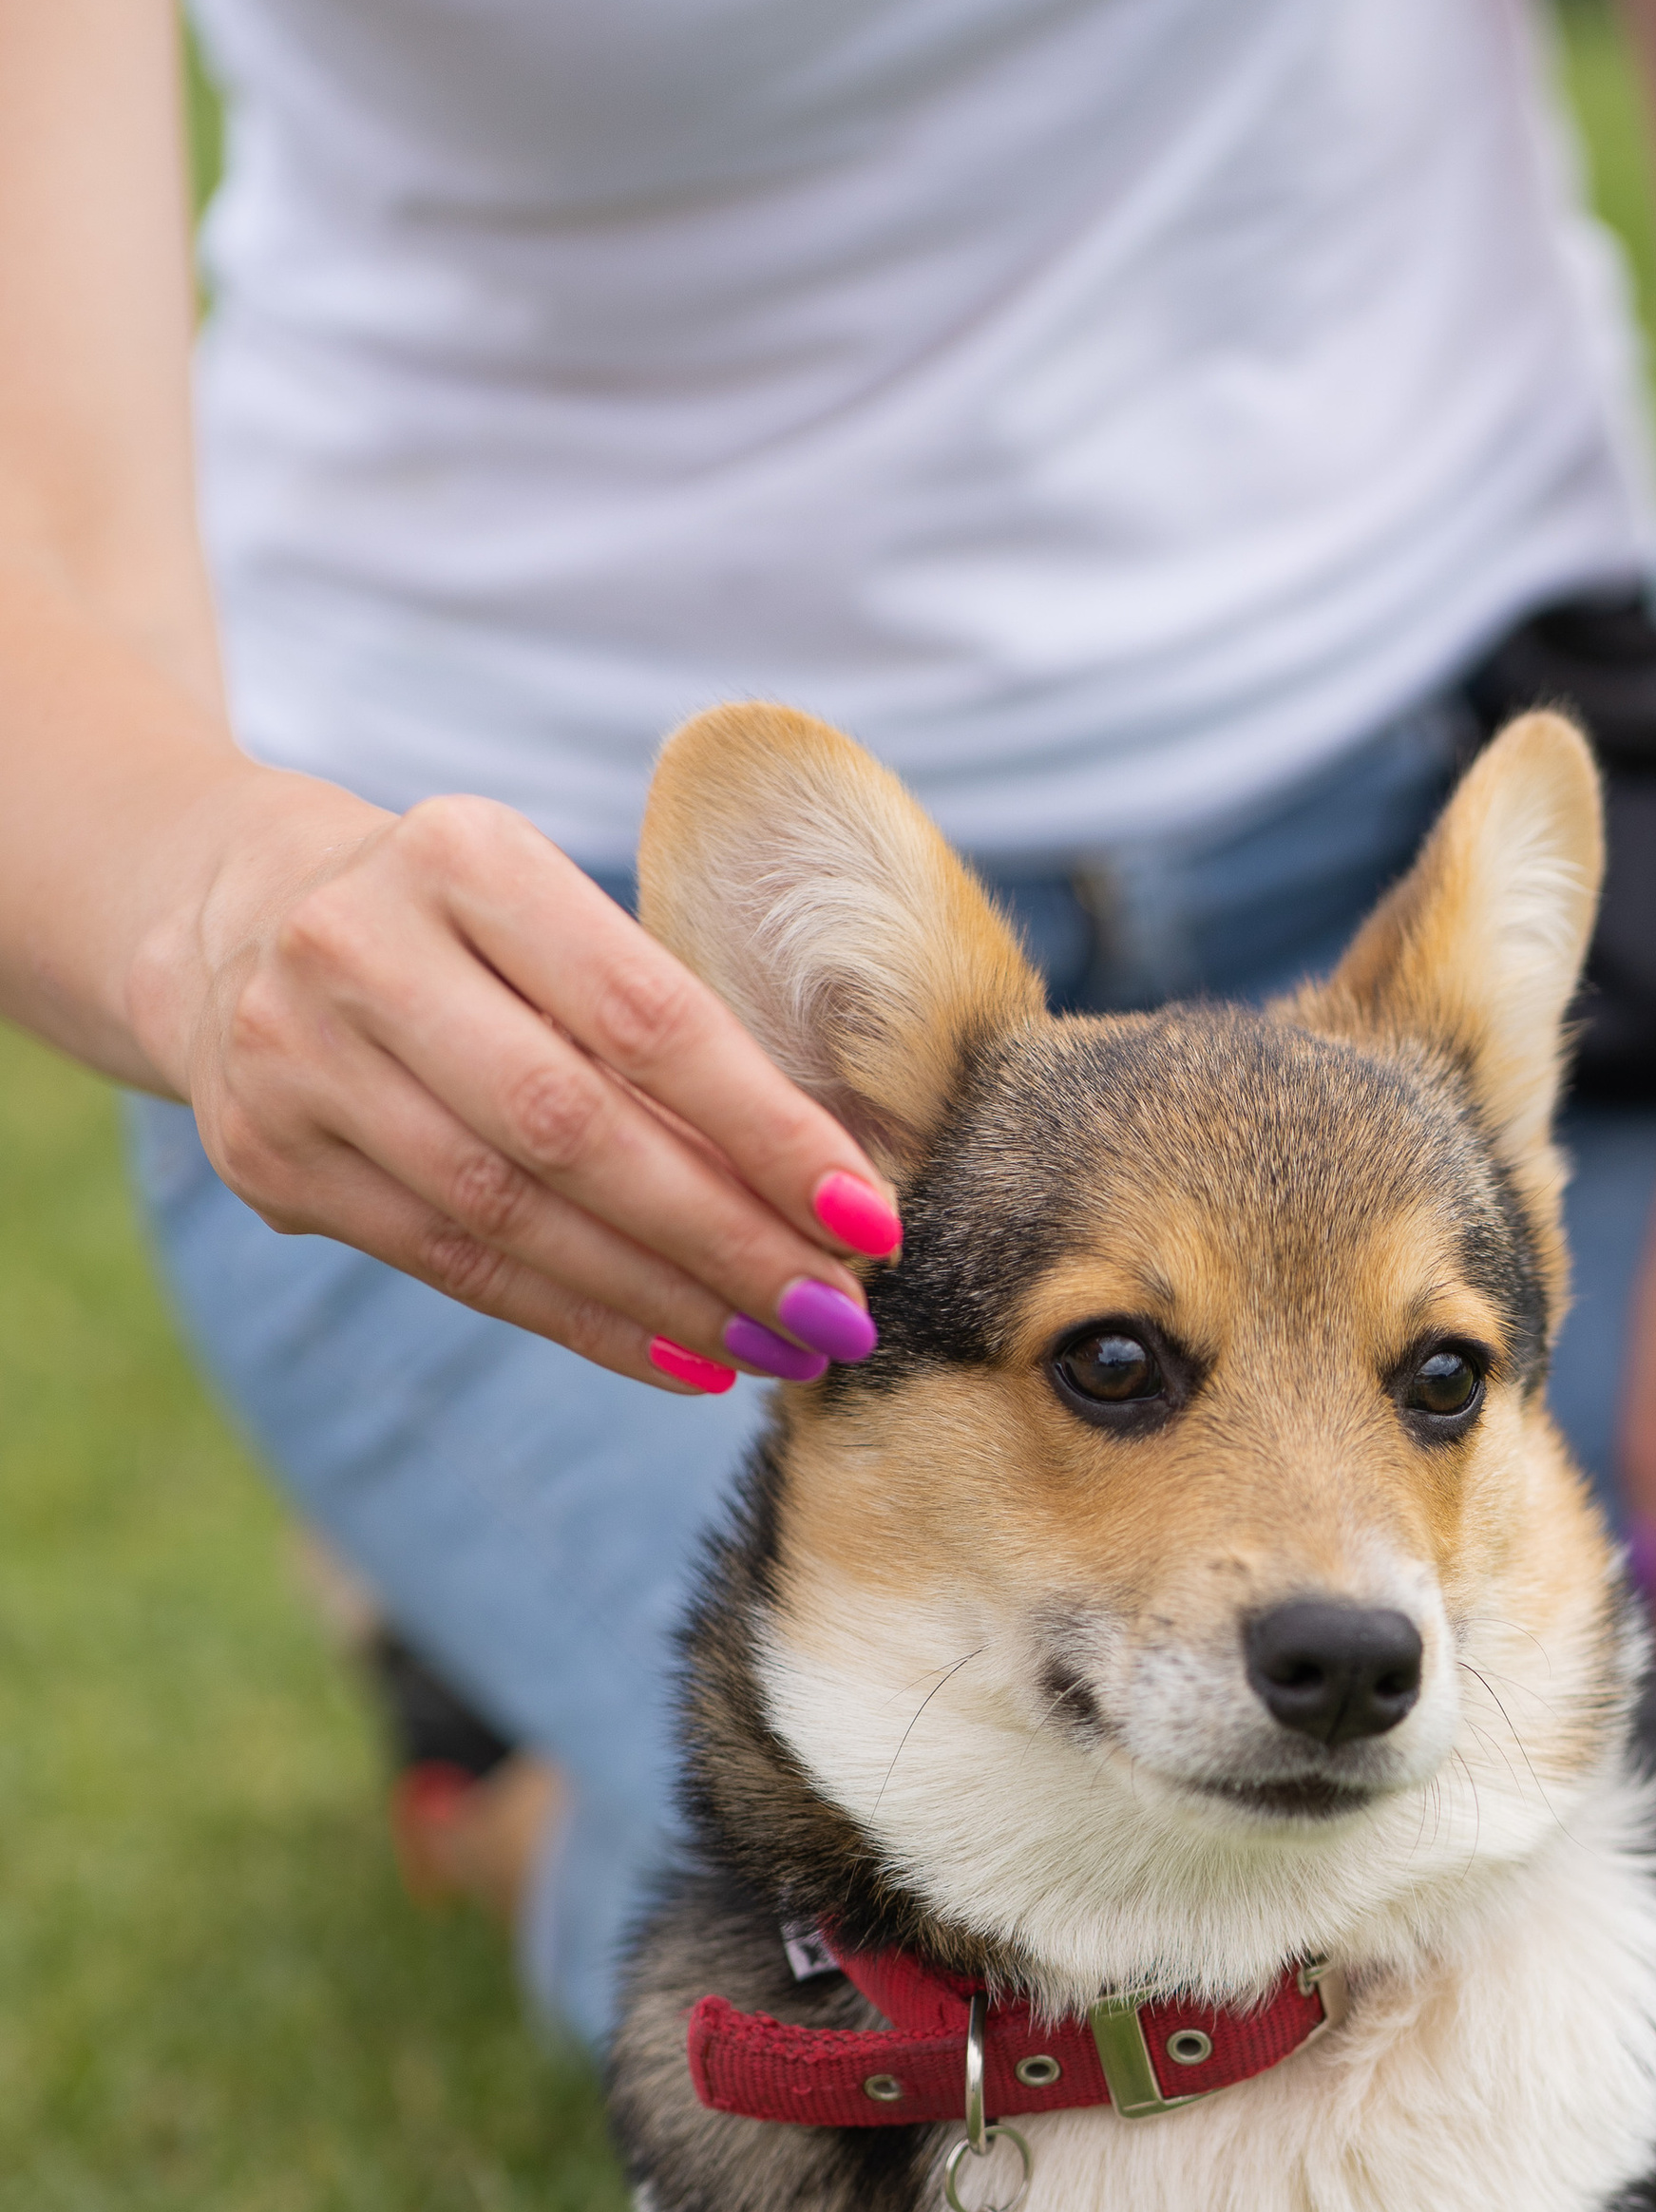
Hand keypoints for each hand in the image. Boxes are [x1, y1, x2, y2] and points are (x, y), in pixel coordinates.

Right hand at [124, 771, 898, 1388]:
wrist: (233, 919)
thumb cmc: (463, 929)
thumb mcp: (548, 915)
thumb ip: (662, 1024)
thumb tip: (829, 1187)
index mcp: (464, 856)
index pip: (645, 1015)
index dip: (764, 1129)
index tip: (866, 1217)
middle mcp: (360, 947)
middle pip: (574, 1129)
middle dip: (725, 1238)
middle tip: (832, 1313)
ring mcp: (296, 1058)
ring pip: (510, 1215)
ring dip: (663, 1299)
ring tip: (774, 1348)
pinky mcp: (271, 1160)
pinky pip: (453, 1268)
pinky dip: (583, 1320)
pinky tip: (680, 1356)